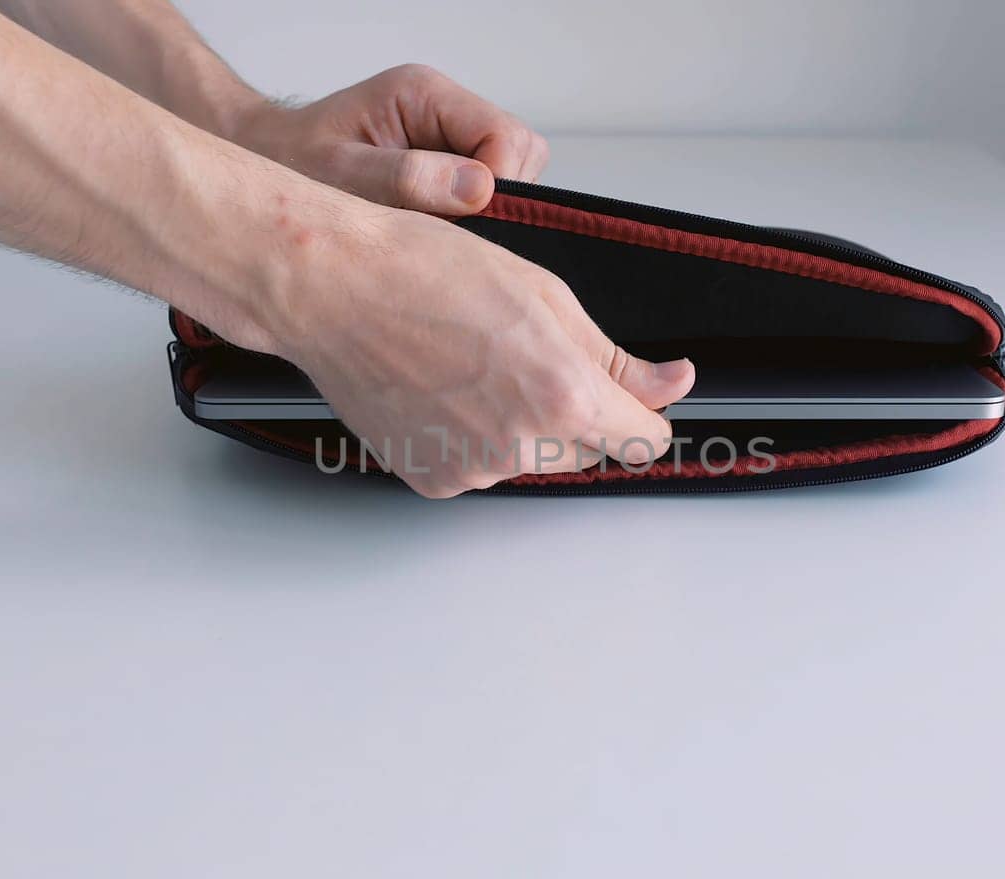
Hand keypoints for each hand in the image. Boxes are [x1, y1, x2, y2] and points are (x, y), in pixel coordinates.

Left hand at [232, 64, 547, 215]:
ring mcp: (447, 138)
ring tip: (430, 231)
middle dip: (500, 200)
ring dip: (484, 213)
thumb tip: (478, 189)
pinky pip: (486, 194)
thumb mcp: (340, 175)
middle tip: (448, 231)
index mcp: (422, 94)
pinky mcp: (444, 167)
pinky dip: (470, 221)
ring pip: (511, 176)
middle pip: (520, 152)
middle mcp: (443, 110)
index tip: (468, 222)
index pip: (505, 136)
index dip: (501, 185)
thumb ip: (406, 179)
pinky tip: (429, 231)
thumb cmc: (289, 162)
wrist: (264, 162)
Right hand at [261, 200, 695, 497]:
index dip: (642, 411)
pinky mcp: (431, 479)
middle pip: (587, 450)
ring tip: (472, 362)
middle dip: (575, 410)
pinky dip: (474, 436)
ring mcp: (472, 470)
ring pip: (531, 458)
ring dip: (521, 424)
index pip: (642, 441)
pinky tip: (444, 386)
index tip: (633, 394)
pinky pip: (479, 466)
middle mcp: (520, 447)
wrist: (334, 288)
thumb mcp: (545, 296)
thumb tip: (671, 385)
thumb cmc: (425, 273)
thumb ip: (615, 358)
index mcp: (562, 397)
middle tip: (524, 350)